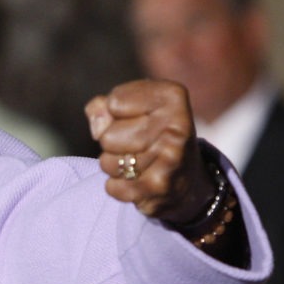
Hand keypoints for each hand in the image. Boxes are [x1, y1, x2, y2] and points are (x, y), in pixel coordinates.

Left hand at [85, 80, 213, 224]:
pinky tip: (139, 181)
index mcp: (171, 96)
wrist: (185, 180)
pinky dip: (118, 187)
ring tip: (138, 163)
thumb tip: (97, 127)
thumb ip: (103, 106)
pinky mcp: (160, 186)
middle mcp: (177, 125)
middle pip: (107, 136)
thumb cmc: (150, 135)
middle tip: (136, 146)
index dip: (113, 114)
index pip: (113, 102)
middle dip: (111, 143)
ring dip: (114, 166)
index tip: (136, 119)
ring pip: (107, 163)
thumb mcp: (131, 108)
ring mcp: (170, 157)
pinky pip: (113, 186)